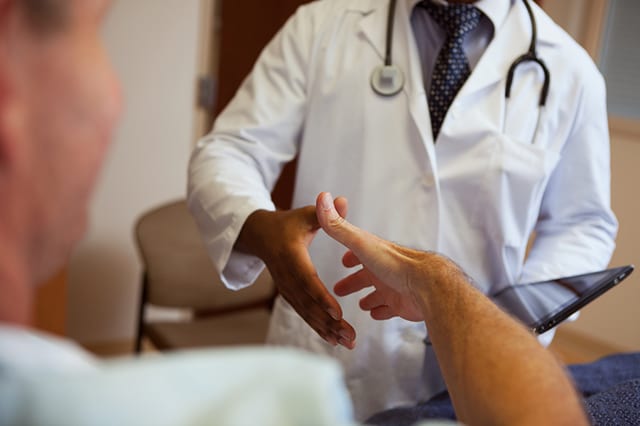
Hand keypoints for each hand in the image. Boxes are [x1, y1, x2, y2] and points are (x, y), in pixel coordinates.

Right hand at [238, 202, 355, 348]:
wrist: (260, 237)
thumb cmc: (287, 223)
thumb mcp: (304, 215)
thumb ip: (324, 213)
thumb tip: (341, 199)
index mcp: (291, 256)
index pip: (308, 279)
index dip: (322, 297)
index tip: (338, 312)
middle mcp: (287, 277)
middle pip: (309, 303)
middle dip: (329, 322)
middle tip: (350, 336)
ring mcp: (286, 288)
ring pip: (306, 313)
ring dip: (326, 329)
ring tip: (346, 343)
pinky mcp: (289, 295)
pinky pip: (304, 313)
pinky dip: (317, 327)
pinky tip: (333, 339)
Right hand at [315, 192, 423, 321]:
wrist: (427, 286)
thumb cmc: (395, 264)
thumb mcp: (360, 243)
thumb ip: (339, 227)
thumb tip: (322, 198)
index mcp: (373, 254)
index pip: (358, 252)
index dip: (349, 256)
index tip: (342, 260)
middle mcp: (384, 270)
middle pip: (366, 276)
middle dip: (353, 282)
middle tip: (340, 289)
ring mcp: (394, 287)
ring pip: (378, 293)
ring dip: (370, 297)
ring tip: (361, 304)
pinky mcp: (401, 304)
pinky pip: (390, 309)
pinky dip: (382, 311)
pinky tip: (376, 314)